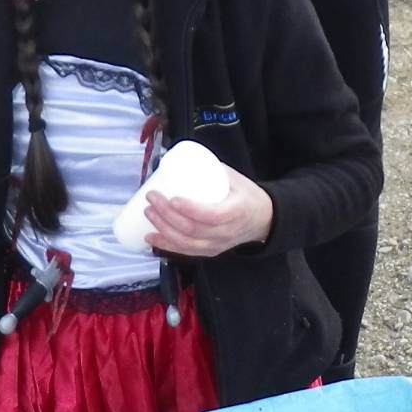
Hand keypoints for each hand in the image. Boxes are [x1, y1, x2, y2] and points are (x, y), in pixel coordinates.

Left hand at [145, 173, 275, 256]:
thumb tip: (181, 160)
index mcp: (236, 212)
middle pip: (192, 229)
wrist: (263, 220)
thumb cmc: (247, 196)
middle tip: (152, 198)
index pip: (212, 216)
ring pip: (186, 243)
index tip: (173, 198)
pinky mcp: (210, 251)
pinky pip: (186, 252)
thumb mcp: (236, 179)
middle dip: (167, 215)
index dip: (190, 210)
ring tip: (148, 213)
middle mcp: (226, 233)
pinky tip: (150, 237)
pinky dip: (166, 245)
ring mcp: (217, 244)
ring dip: (163, 229)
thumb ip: (212, 169)